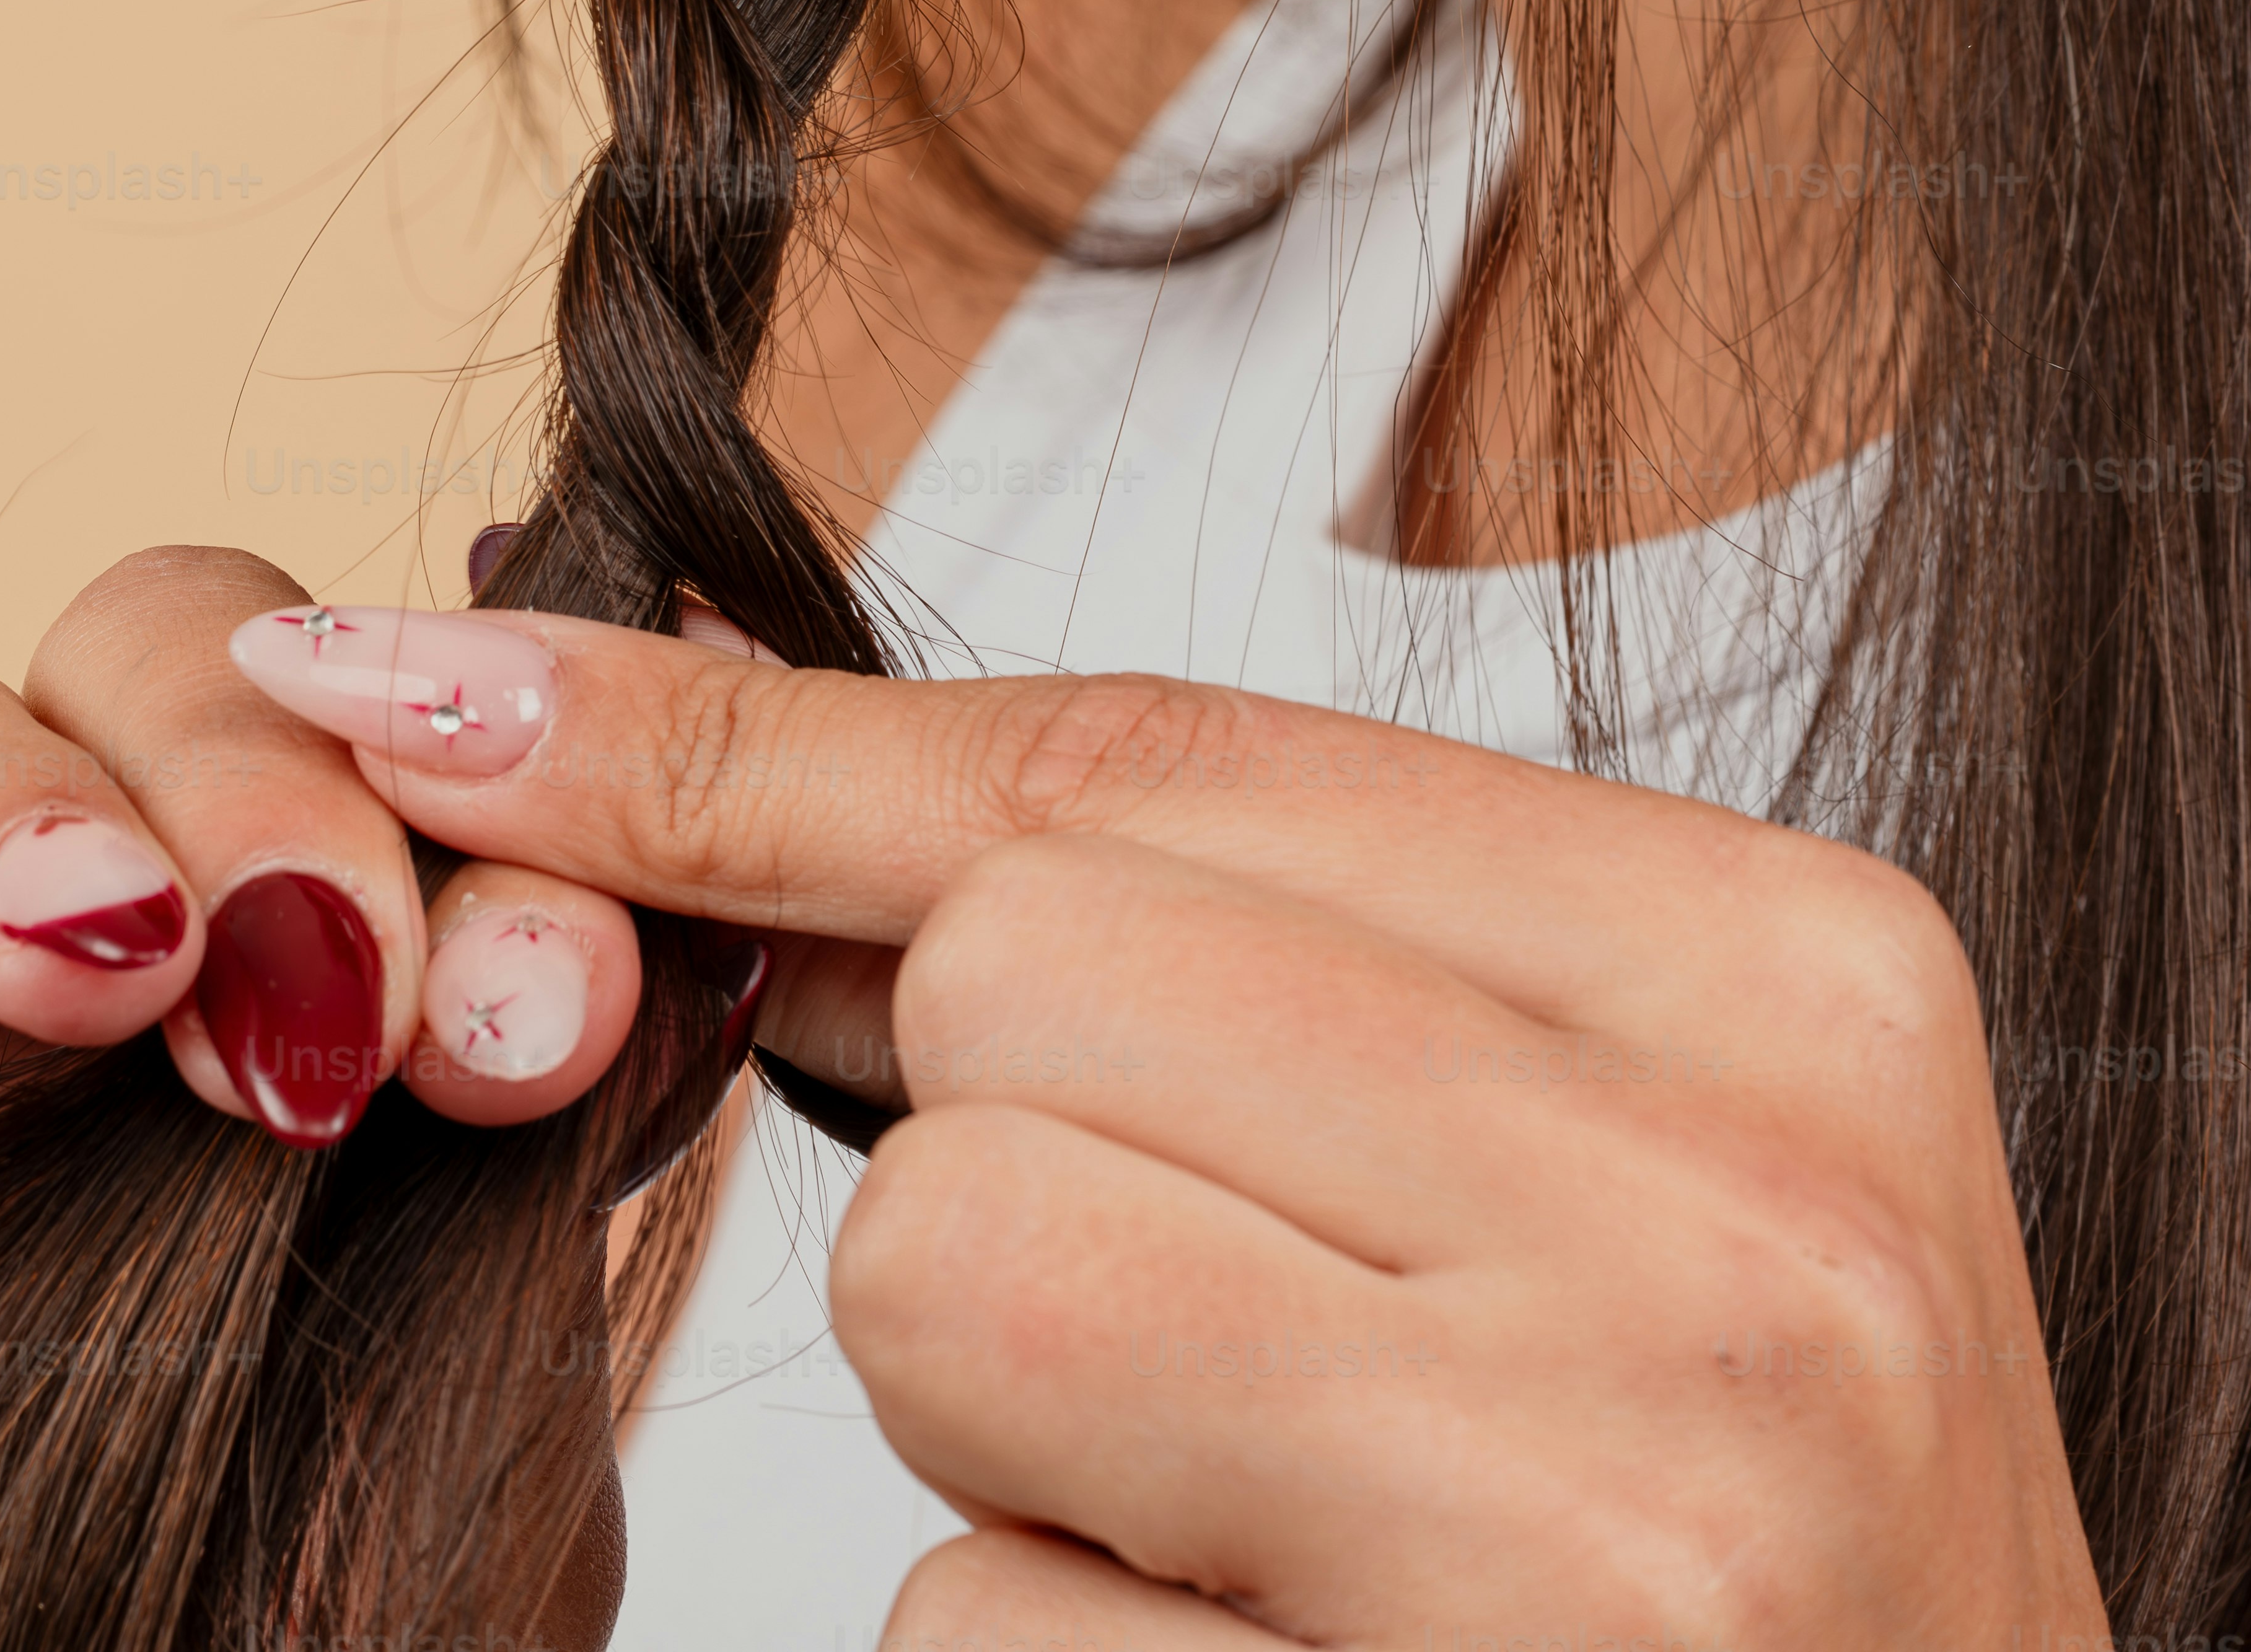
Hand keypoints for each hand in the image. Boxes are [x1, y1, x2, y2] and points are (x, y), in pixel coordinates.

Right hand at [0, 546, 690, 1647]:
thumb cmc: (266, 1609)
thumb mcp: (475, 1387)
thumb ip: (559, 1156)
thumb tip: (709, 941)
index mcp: (276, 931)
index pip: (374, 705)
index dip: (488, 787)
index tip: (574, 988)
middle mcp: (53, 931)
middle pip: (141, 642)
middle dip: (268, 774)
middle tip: (347, 994)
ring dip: (7, 810)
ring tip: (109, 959)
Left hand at [229, 601, 2109, 1651]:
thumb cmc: (1736, 1576)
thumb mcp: (1601, 1187)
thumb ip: (1239, 969)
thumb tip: (692, 760)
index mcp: (1802, 987)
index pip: (1159, 762)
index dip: (768, 746)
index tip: (448, 692)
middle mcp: (1742, 1205)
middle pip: (1025, 986)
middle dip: (1016, 1173)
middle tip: (1256, 1374)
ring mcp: (1610, 1490)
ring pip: (950, 1268)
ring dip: (1019, 1447)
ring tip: (1292, 1552)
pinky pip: (968, 1619)